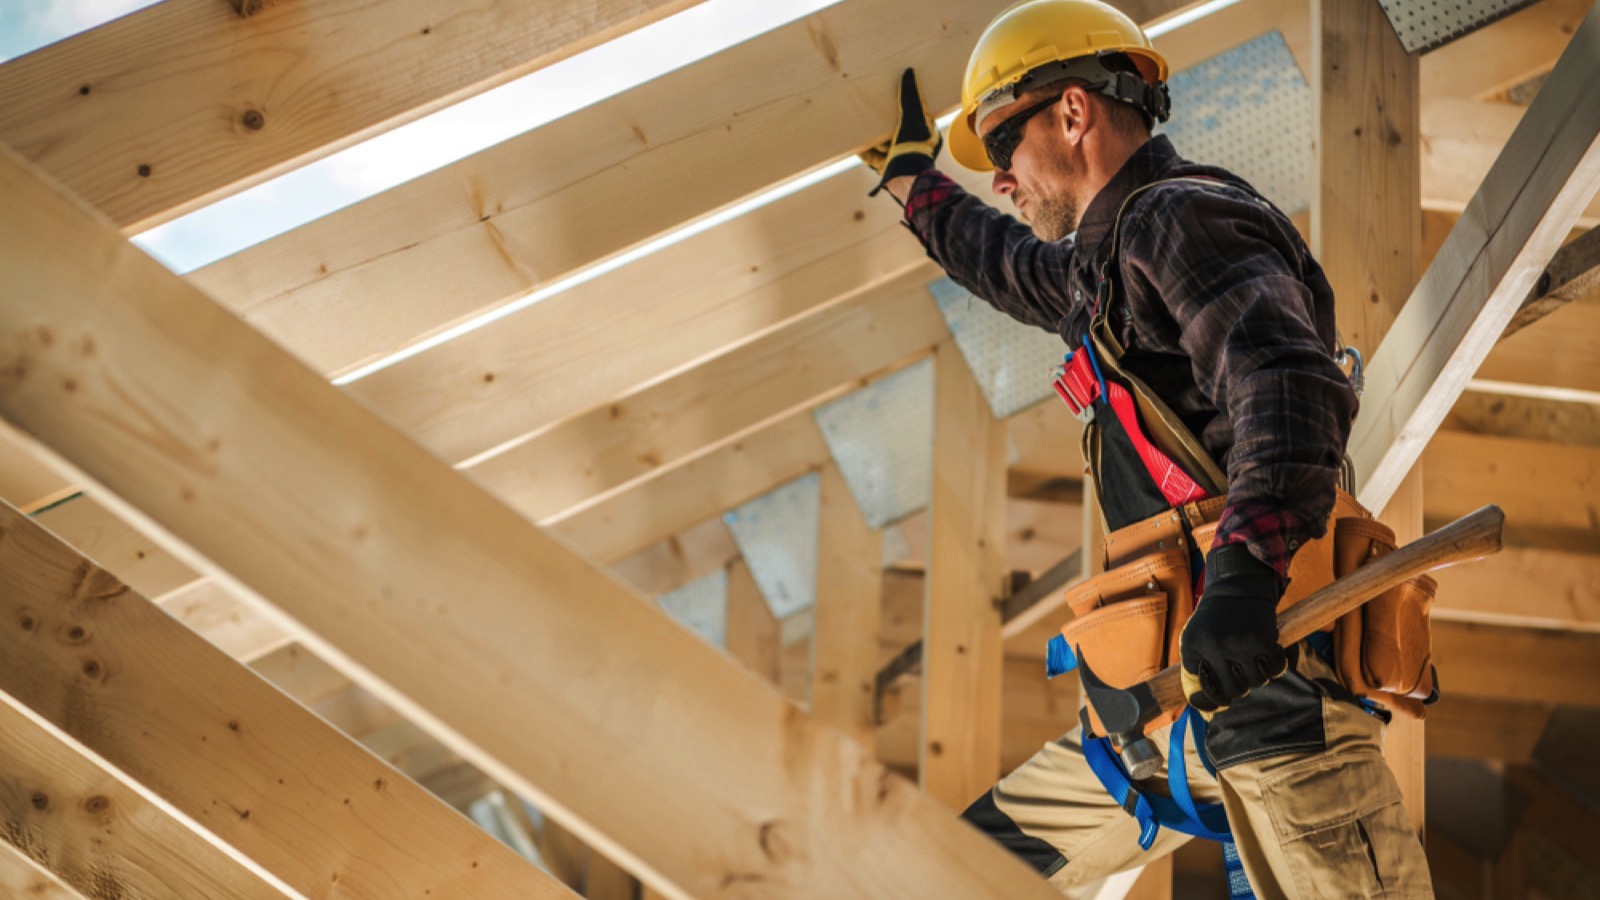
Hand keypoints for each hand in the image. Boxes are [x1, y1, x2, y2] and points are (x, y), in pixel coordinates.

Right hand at [859, 68, 941, 196]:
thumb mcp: (914, 116)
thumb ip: (911, 96)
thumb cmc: (915, 146)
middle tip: (874, 108)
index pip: (915, 115)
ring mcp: (900, 158)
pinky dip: (864, 151)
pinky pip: (873, 158)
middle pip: (896, 129)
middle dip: (885, 121)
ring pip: (884, 143)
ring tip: (861, 123)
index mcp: (926, 134)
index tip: (894, 95)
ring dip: (873, 136)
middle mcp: (914, 146)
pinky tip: (854, 143)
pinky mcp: (887, 168)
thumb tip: (909, 72)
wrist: (906, 179)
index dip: (905, 105)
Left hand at [1180, 543, 1288, 713]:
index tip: (1220, 684)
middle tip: (1241, 670)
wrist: (1237, 584)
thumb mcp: (1196, 638)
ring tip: (1254, 658)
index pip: (1202, 689)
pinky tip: (1270, 652)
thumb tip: (1208, 712)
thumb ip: (1199, 671)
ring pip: (1255, 683)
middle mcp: (1213, 646)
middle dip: (1239, 686)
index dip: (1214, 690)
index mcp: (1192, 646)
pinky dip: (1276, 665)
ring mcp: (1238, 643)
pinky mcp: (1262, 639)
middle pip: (1232, 691)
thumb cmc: (1216, 618)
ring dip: (1258, 675)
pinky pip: (1275, 670)